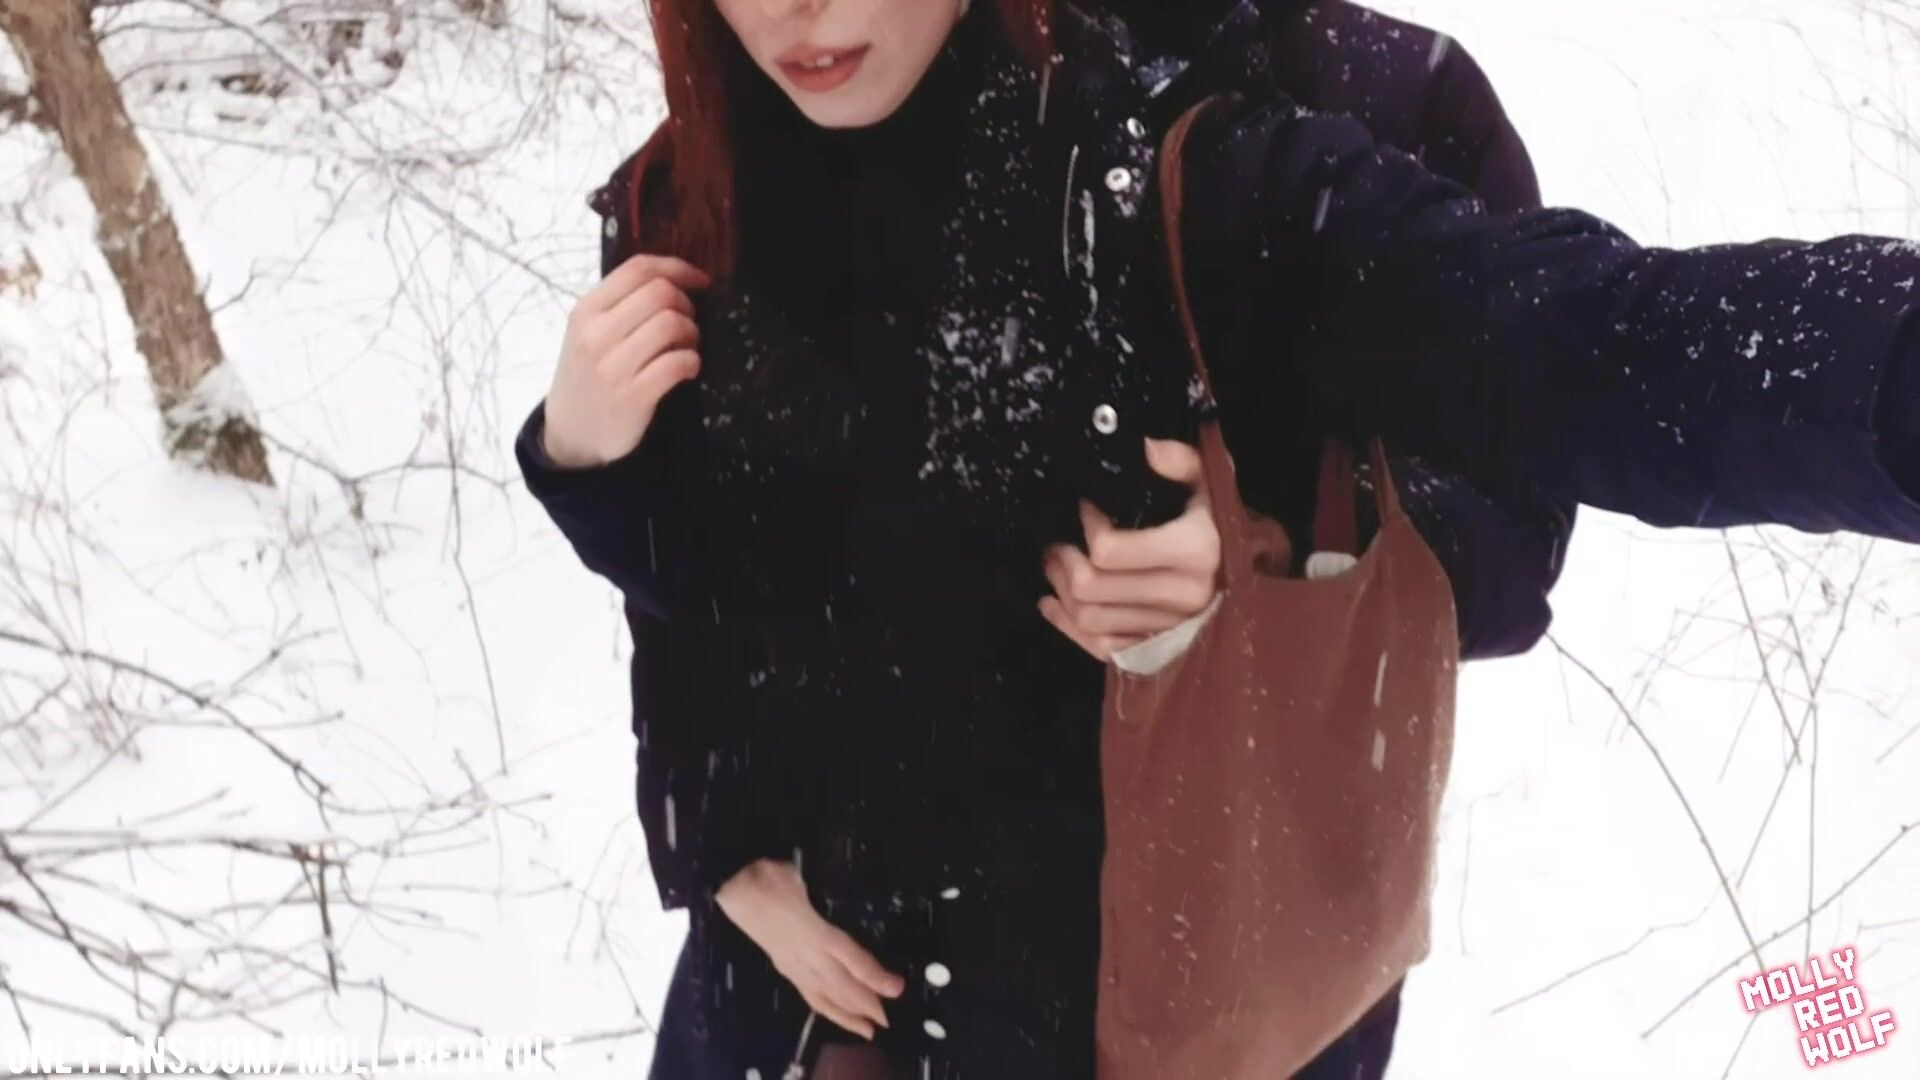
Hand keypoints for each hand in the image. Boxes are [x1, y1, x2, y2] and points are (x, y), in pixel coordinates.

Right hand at [542, 254, 711, 468]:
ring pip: (671, 325)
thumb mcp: (588, 331)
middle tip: (686, 324)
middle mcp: (595, 334)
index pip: (638, 268)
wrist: (571, 434)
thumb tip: (675, 280)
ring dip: (691, 334)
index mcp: (586, 310)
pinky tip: (686, 369)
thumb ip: (621, 304)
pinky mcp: (632, 397)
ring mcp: (612, 367)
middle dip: (686, 304)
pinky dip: (692, 362)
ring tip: (685, 348)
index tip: (700, 281)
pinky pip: (677, 364)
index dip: (678, 268)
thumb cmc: (588, 375)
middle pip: (660, 292)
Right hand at [715, 860, 904, 1040]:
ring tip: (867, 1030)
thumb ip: (813, 893)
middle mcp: (805, 953)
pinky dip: (825, 1008)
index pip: (850, 958)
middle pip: (841, 986)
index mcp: (813, 930)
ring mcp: (793, 963)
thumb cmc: (768, 875)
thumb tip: (821, 894)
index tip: (896, 988)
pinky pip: (808, 994)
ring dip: (846, 1015)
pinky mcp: (783, 966)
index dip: (874, 976)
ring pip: (824, 996)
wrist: (732, 887)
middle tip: (887, 1021)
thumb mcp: (797, 877)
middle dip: (865, 1005)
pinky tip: (834, 1013)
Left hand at [1039, 437, 1221, 660]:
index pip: (1109, 550)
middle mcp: (1183, 595)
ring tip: (1056, 563)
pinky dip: (1068, 626)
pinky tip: (1054, 603)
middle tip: (1057, 540)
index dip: (1086, 526)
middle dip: (1063, 559)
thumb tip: (1140, 448)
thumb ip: (1176, 460)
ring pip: (1089, 618)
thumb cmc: (1221, 520)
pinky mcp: (1159, 647)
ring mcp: (1169, 627)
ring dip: (1061, 590)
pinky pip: (1100, 647)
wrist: (1251, 572)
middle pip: (1091, 587)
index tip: (1086, 507)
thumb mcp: (1208, 480)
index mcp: (1194, 550)